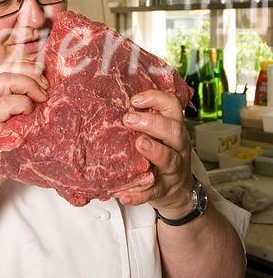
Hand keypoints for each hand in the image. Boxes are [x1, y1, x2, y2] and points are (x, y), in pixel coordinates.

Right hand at [0, 61, 48, 185]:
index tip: (46, 78)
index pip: (9, 65)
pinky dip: (21, 104)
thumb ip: (27, 103)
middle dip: (31, 72)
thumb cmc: (3, 146)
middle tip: (46, 87)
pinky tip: (29, 112)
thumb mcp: (18, 119)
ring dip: (28, 85)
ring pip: (4, 79)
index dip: (29, 65)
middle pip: (7, 67)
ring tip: (41, 98)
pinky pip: (4, 103)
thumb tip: (52, 92)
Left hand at [115, 89, 194, 216]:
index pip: (173, 106)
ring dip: (154, 150)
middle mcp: (177, 146)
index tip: (135, 100)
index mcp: (173, 128)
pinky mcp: (164, 190)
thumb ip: (144, 119)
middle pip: (174, 130)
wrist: (179, 193)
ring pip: (169, 159)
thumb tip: (113, 100)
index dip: (156, 99)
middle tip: (129, 120)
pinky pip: (153, 192)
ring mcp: (173, 169)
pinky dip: (139, 194)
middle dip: (152, 123)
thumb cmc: (162, 153)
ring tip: (139, 144)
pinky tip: (124, 194)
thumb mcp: (159, 134)